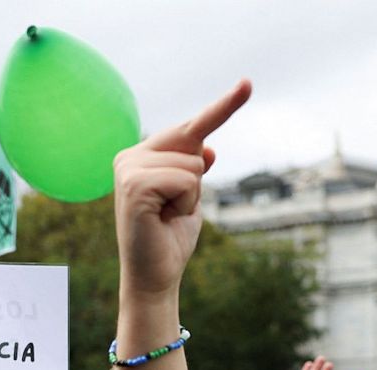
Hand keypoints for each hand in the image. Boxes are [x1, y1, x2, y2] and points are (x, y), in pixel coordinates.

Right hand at [114, 81, 251, 300]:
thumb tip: (209, 148)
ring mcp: (128, 169)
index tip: (248, 84)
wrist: (155, 278)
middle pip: (195, 143)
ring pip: (194, 164)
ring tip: (166, 216)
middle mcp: (129, 156)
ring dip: (191, 196)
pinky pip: (187, 180)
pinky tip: (162, 218)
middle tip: (172, 211)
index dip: (223, 106)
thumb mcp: (190, 198)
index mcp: (140, 155)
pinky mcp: (134, 185)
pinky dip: (185, 203)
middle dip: (197, 180)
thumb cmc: (171, 239)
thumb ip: (194, 169)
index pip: (190, 127)